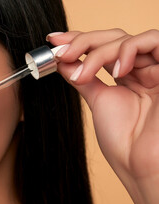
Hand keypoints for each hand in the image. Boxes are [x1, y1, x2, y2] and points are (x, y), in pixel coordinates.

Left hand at [47, 29, 158, 203]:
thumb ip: (84, 77)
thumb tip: (63, 61)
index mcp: (125, 77)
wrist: (140, 164)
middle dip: (82, 42)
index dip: (78, 40)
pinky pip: (153, 41)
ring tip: (82, 74)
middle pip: (112, 38)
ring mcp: (155, 70)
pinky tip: (114, 72)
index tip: (54, 43)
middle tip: (60, 53)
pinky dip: (127, 50)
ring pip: (126, 39)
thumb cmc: (123, 141)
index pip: (102, 47)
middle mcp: (140, 70)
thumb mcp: (97, 101)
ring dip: (98, 51)